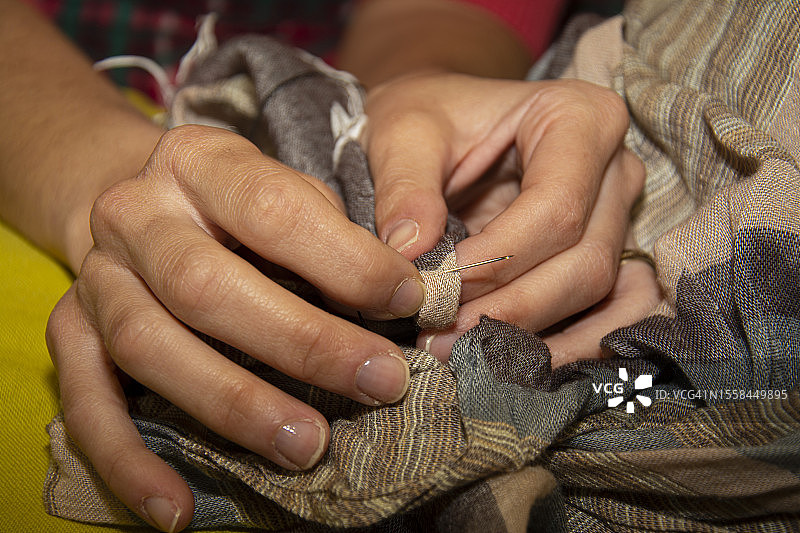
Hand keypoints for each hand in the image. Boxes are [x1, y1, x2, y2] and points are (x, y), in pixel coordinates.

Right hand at [45, 125, 424, 530]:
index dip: (345, 259)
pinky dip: (128, 462)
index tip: (408, 301)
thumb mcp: (286, 191)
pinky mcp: (69, 332)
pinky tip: (176, 510)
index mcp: (200, 162)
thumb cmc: (239, 206)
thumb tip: (405, 299)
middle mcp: (136, 214)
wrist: (141, 202)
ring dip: (233, 405)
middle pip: (206, 286)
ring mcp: (96, 276)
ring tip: (308, 447)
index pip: (273, 207)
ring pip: (150, 346)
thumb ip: (336, 237)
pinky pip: (87, 404)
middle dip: (301, 341)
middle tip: (379, 383)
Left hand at [363, 74, 648, 360]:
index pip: (556, 210)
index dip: (496, 263)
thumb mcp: (403, 132)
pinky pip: (612, 315)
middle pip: (583, 262)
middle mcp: (616, 169)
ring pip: (598, 296)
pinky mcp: (607, 255)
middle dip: (510, 310)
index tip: (434, 290)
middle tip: (438, 337)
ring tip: (462, 355)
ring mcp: (618, 216)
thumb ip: (404, 186)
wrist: (442, 127)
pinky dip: (569, 348)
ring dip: (533, 337)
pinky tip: (511, 366)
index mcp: (580, 117)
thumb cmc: (427, 118)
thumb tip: (410, 254)